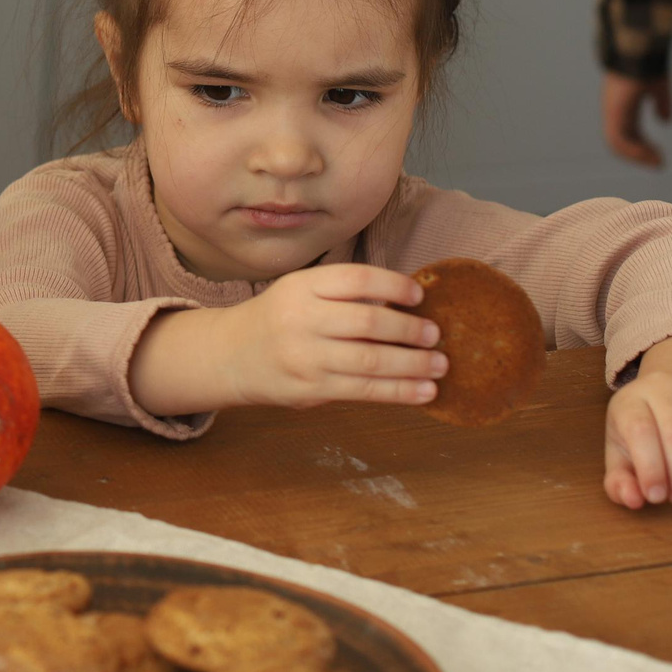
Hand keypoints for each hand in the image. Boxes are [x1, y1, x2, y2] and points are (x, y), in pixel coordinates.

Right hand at [212, 265, 445, 409]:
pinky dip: (399, 392)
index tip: (419, 295)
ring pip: (370, 362)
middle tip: (435, 335)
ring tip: (440, 365)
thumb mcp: (300, 290)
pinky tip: (424, 392)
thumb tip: (408, 305)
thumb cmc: (279, 319)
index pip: (356, 279)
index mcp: (301, 286)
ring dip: (413, 365)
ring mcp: (305, 357)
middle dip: (409, 330)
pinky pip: (364, 391)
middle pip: (367, 323)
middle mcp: (301, 319)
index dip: (393, 286)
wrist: (231, 355)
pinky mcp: (310, 389)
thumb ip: (343, 294)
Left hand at [602, 71, 671, 168]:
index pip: (629, 132)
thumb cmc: (649, 64)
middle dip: (640, 154)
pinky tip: (648, 154)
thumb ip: (662, 103)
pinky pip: (617, 138)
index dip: (643, 145)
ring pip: (617, 143)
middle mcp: (616, 110)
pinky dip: (632, 150)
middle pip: (622, 140)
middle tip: (659, 164)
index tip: (659, 156)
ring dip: (637, 156)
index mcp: (625, 105)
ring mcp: (612, 111)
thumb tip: (666, 120)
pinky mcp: (613, 112)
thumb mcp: (659, 87)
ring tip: (656, 162)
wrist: (640, 50)